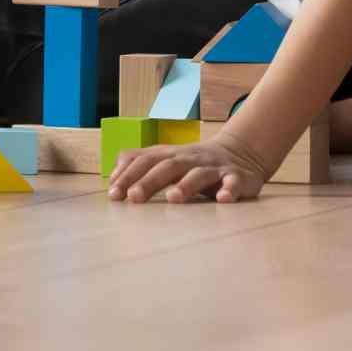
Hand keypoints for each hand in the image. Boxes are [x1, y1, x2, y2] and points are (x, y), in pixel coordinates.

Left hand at [108, 134, 273, 203]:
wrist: (240, 152)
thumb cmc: (193, 162)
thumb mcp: (166, 159)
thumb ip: (139, 165)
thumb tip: (112, 180)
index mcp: (170, 155)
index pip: (145, 161)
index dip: (128, 176)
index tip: (113, 195)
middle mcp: (190, 159)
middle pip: (167, 167)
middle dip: (149, 181)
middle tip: (133, 198)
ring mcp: (214, 168)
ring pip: (199, 174)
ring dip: (186, 185)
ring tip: (173, 198)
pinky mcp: (236, 178)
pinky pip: (233, 182)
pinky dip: (229, 190)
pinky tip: (223, 199)